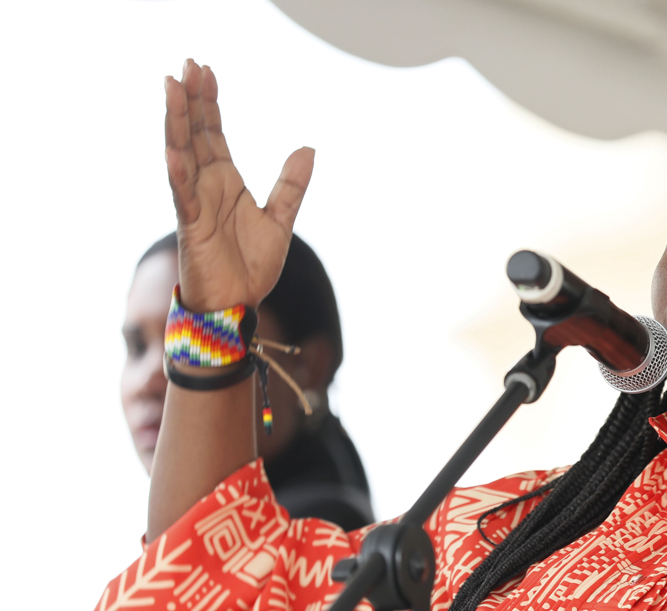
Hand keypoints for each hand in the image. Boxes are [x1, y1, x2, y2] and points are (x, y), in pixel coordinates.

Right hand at [164, 59, 313, 310]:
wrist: (238, 305)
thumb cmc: (251, 267)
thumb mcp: (280, 219)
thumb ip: (292, 184)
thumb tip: (307, 147)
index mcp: (225, 182)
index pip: (213, 133)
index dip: (210, 102)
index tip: (206, 71)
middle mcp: (206, 187)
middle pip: (195, 134)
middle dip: (191, 100)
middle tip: (187, 64)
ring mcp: (195, 204)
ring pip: (182, 155)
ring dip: (177, 122)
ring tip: (173, 88)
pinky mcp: (191, 226)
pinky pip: (182, 195)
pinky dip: (178, 171)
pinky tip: (174, 147)